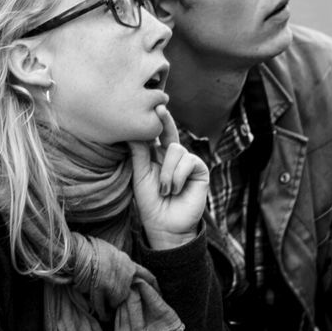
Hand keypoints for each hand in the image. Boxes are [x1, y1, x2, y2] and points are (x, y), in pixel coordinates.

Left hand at [130, 106, 208, 249]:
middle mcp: (173, 155)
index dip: (154, 120)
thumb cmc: (150, 203)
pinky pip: (188, 161)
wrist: (166, 225)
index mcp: (156, 155)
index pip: (155, 134)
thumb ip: (139, 154)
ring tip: (165, 190)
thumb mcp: (140, 176)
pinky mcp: (199, 169)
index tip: (150, 105)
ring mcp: (187, 161)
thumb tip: (131, 131)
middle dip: (165, 120)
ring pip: (176, 150)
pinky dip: (178, 176)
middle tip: (159, 108)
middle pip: (170, 131)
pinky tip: (175, 190)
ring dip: (167, 172)